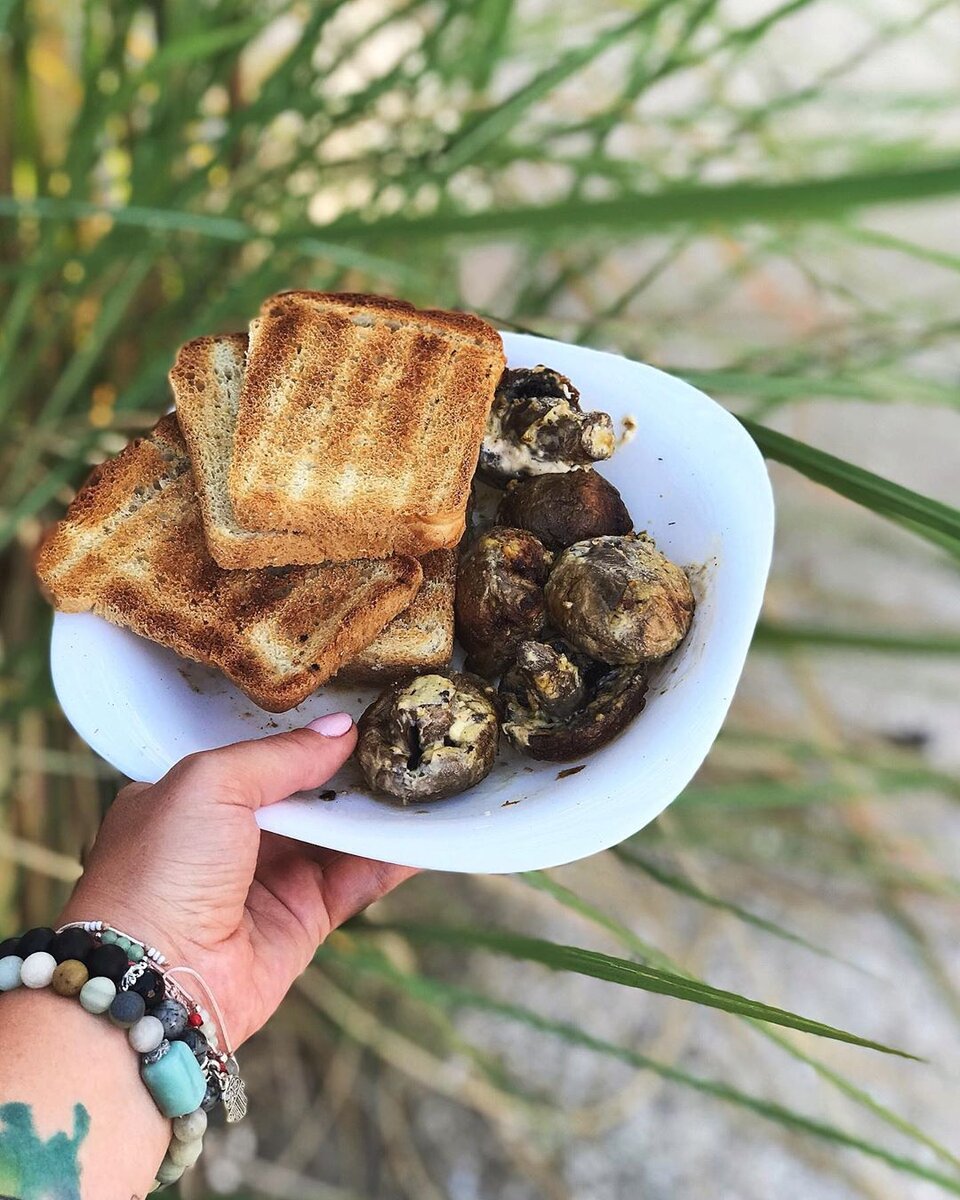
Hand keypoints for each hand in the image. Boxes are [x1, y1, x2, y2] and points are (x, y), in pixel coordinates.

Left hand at [59, 712, 414, 1045]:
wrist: (155, 982)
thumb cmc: (159, 872)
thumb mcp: (210, 783)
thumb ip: (281, 755)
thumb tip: (342, 729)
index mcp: (193, 797)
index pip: (260, 754)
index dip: (305, 733)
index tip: (357, 707)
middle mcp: (231, 837)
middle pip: (307, 792)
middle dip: (352, 768)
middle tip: (402, 732)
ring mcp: (270, 879)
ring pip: (339, 833)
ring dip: (379, 810)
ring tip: (425, 773)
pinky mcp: (304, 919)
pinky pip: (358, 879)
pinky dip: (392, 858)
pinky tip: (426, 832)